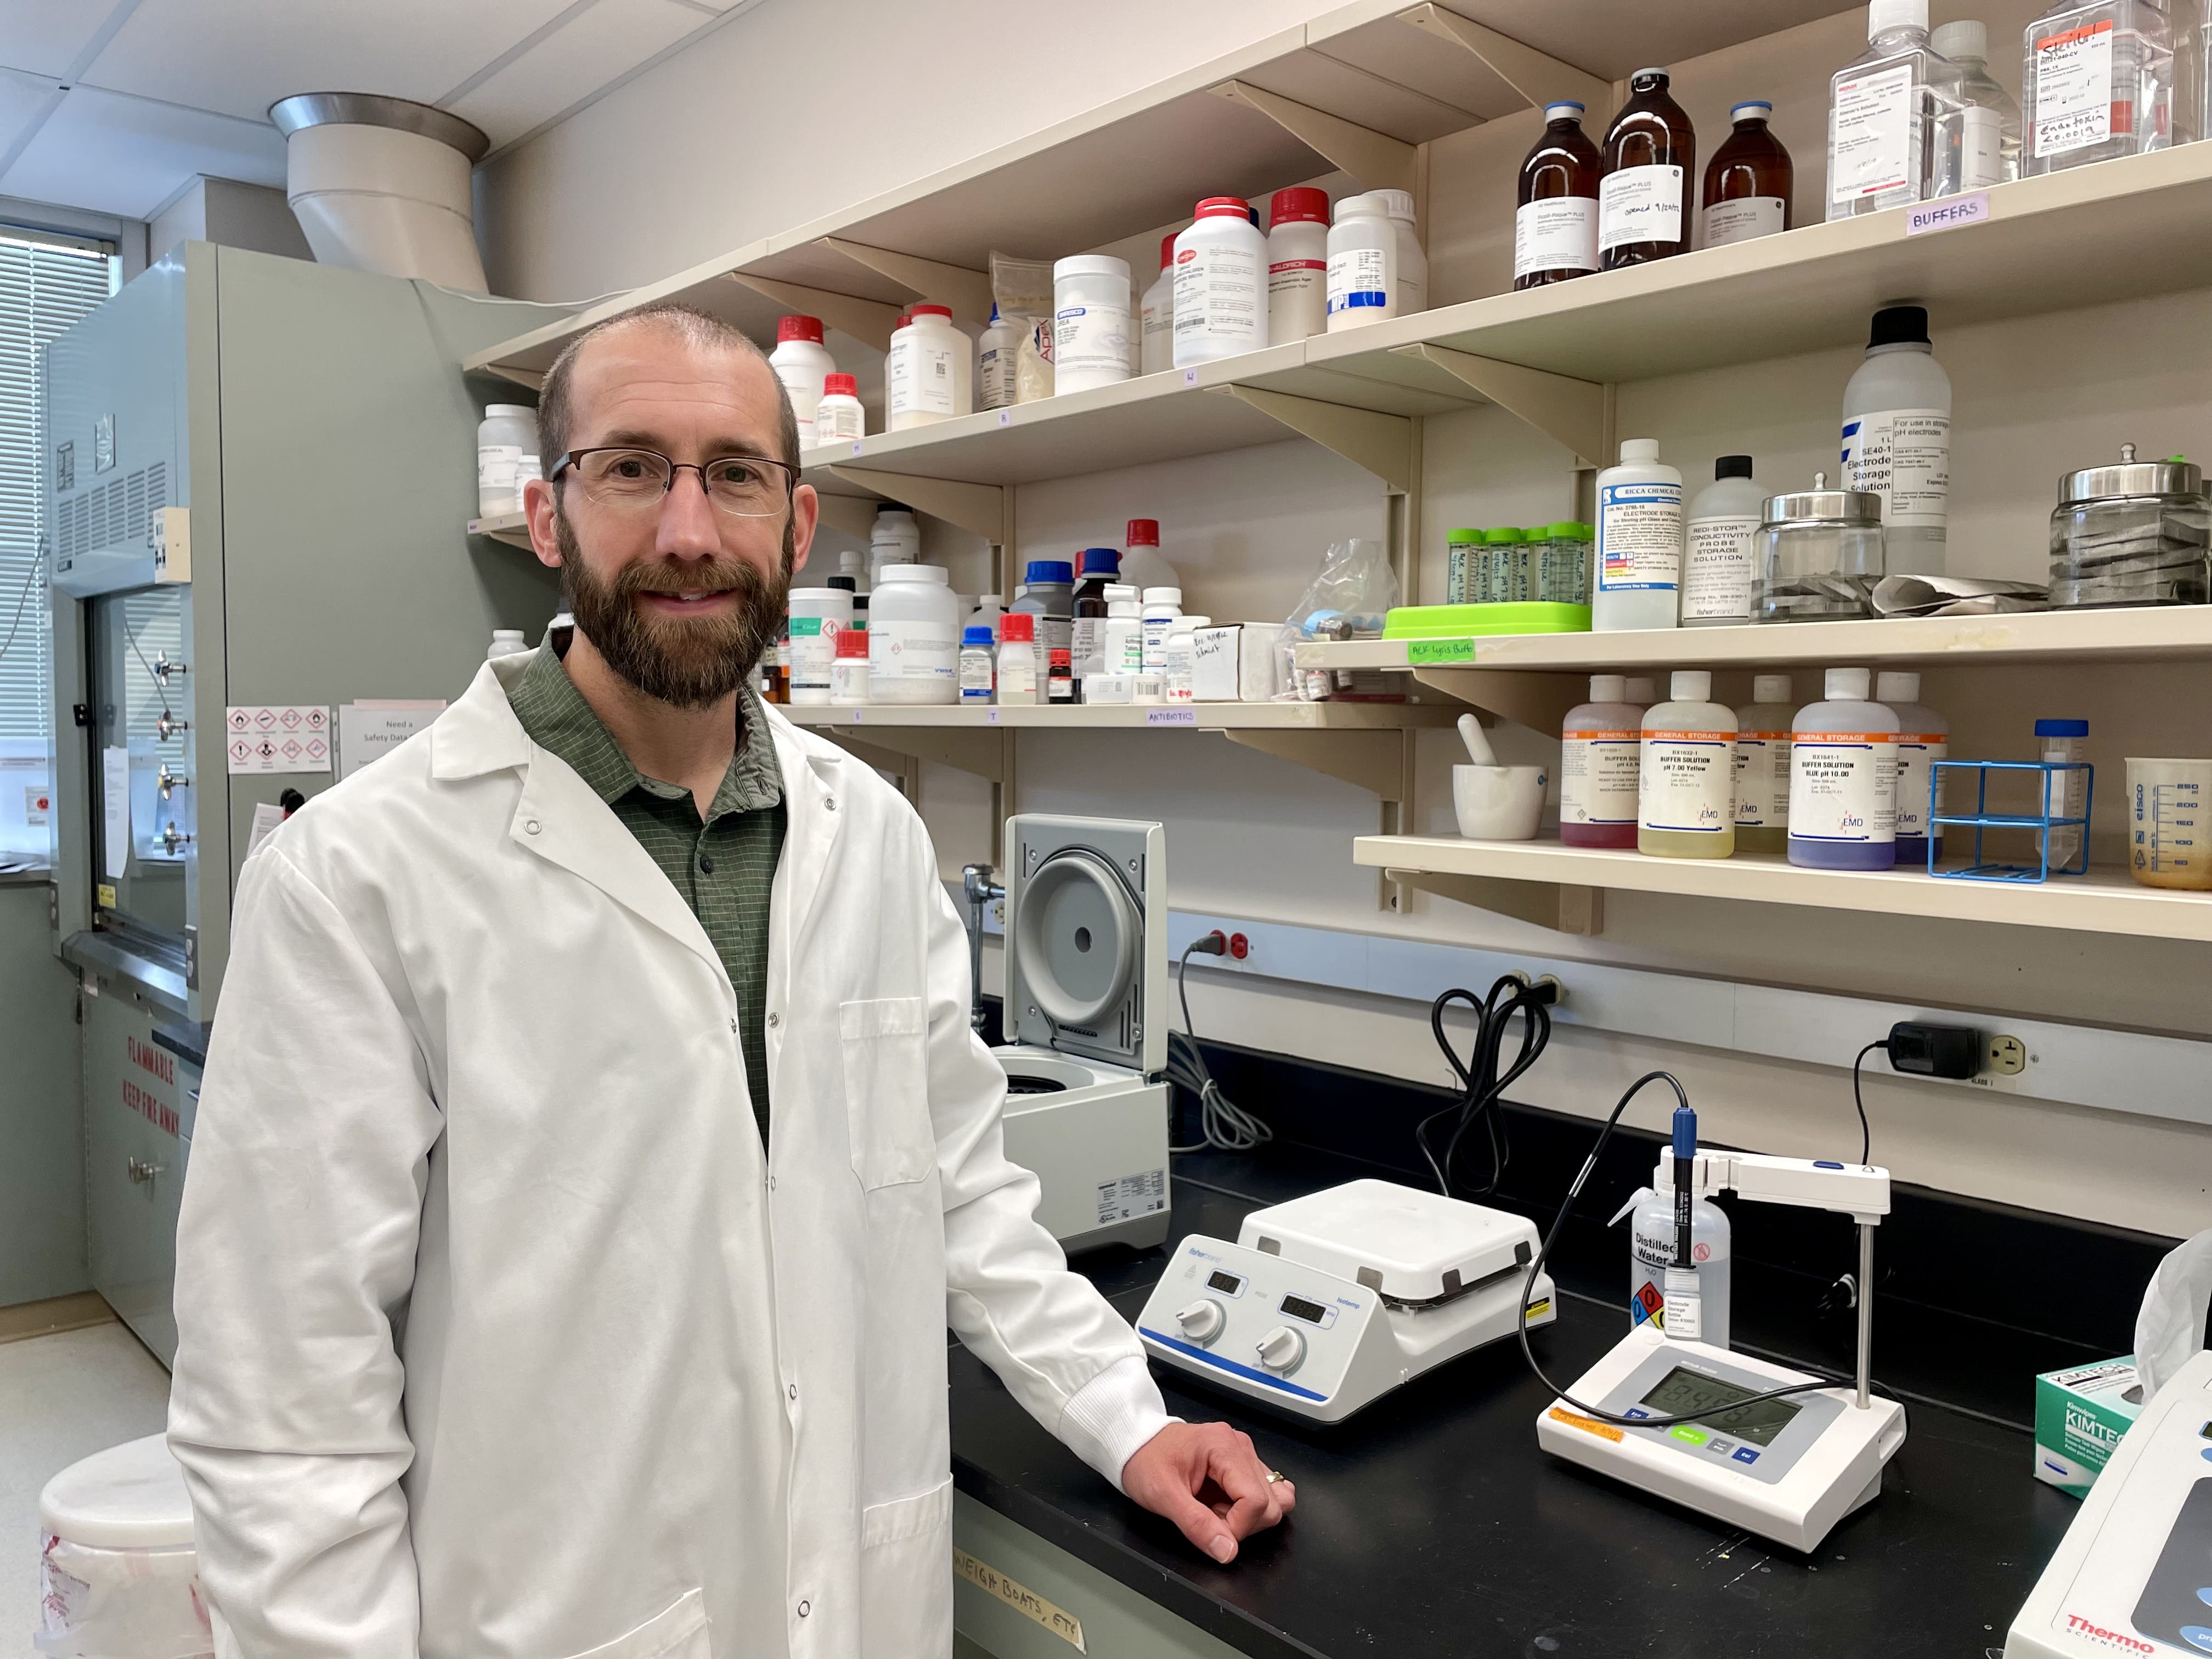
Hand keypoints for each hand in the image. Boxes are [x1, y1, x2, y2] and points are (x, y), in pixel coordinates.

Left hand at [1120, 1421, 1294, 1563]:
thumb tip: (1227, 1551)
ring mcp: (1243, 1454)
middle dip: (1242, 1523)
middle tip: (1208, 1516)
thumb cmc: (1145, 1461)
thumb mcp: (1163, 1496)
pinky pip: (1266, 1492)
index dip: (1236, 1527)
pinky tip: (1224, 1504)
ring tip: (1216, 1509)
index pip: (1256, 1500)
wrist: (1134, 1444)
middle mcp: (1240, 1446)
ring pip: (1274, 1499)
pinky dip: (1250, 1508)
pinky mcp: (1242, 1463)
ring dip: (1248, 1516)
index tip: (1212, 1532)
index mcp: (1223, 1446)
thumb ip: (1196, 1525)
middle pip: (1270, 1503)